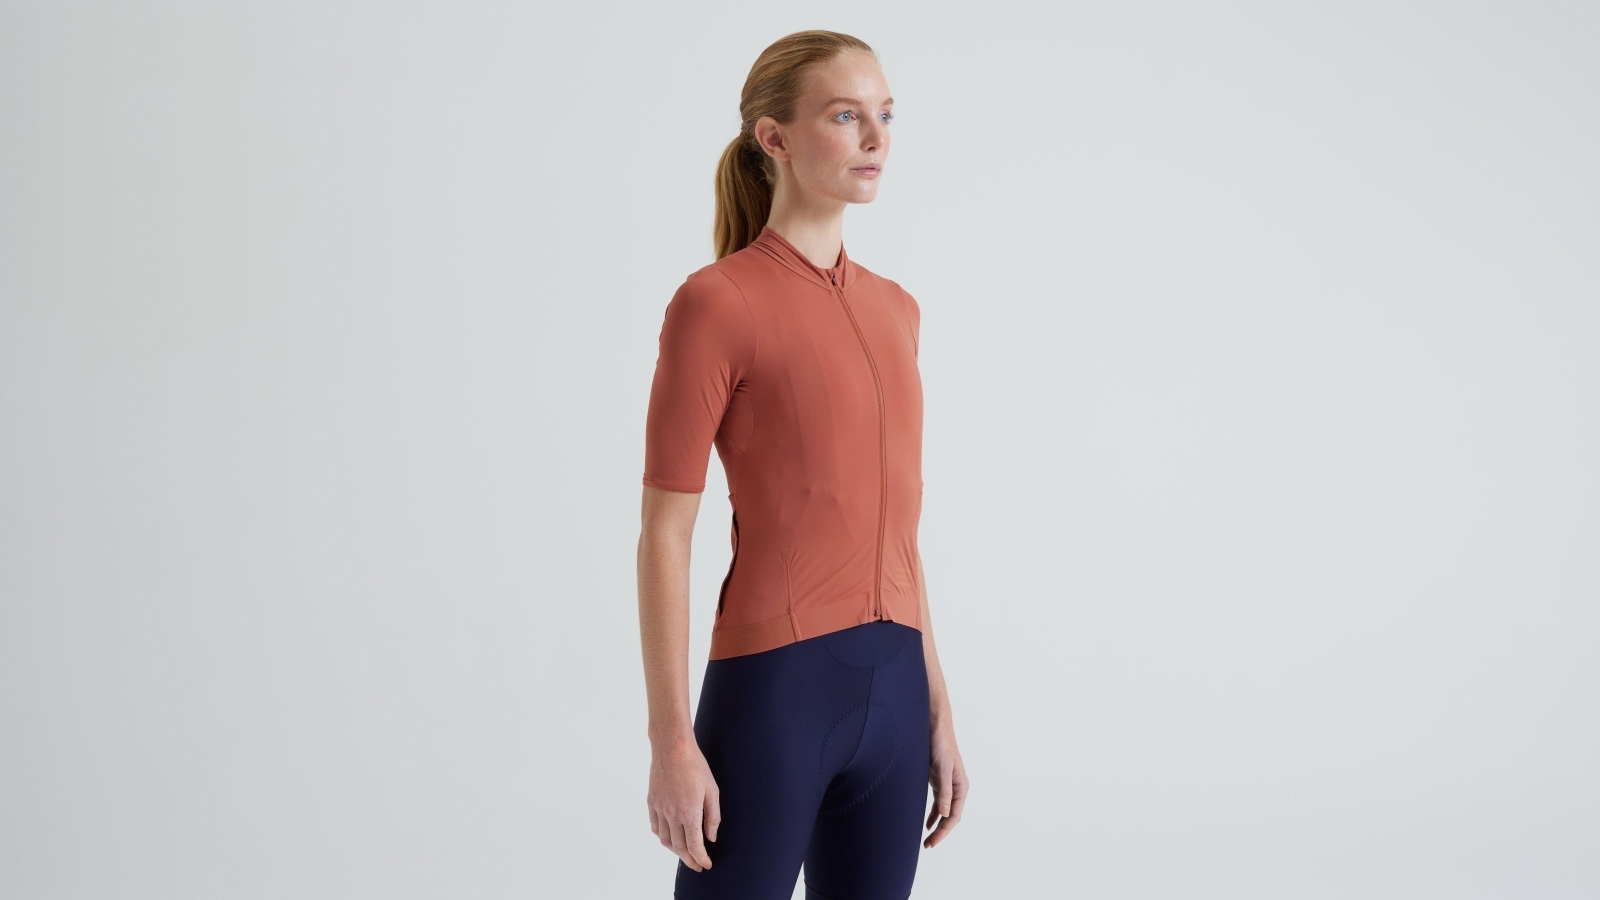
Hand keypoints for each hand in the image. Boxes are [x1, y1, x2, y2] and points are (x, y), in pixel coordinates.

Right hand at [648, 737, 720, 871]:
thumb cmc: (695, 766)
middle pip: (679, 848)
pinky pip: (655, 827)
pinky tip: (670, 837)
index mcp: (689, 813)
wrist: (672, 748)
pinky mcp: (651, 802)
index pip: (694, 846)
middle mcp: (671, 815)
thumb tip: (711, 838)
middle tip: (698, 865)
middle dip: (689, 860)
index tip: (706, 865)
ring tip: (685, 853)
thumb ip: (713, 817)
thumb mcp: (712, 790)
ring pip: (665, 840)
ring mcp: (659, 809)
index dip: (701, 859)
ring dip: (676, 851)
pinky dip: (663, 837)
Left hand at [924, 720, 966, 847]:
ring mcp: (947, 785)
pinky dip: (932, 815)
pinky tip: (926, 824)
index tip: (932, 841)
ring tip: (927, 840)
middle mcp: (956, 788)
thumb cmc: (941, 745)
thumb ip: (945, 791)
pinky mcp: (938, 781)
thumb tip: (944, 814)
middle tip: (927, 846)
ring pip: (943, 812)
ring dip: (936, 826)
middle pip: (949, 817)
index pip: (954, 816)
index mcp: (961, 787)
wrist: (935, 727)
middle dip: (939, 832)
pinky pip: (937, 803)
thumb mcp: (943, 769)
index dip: (943, 831)